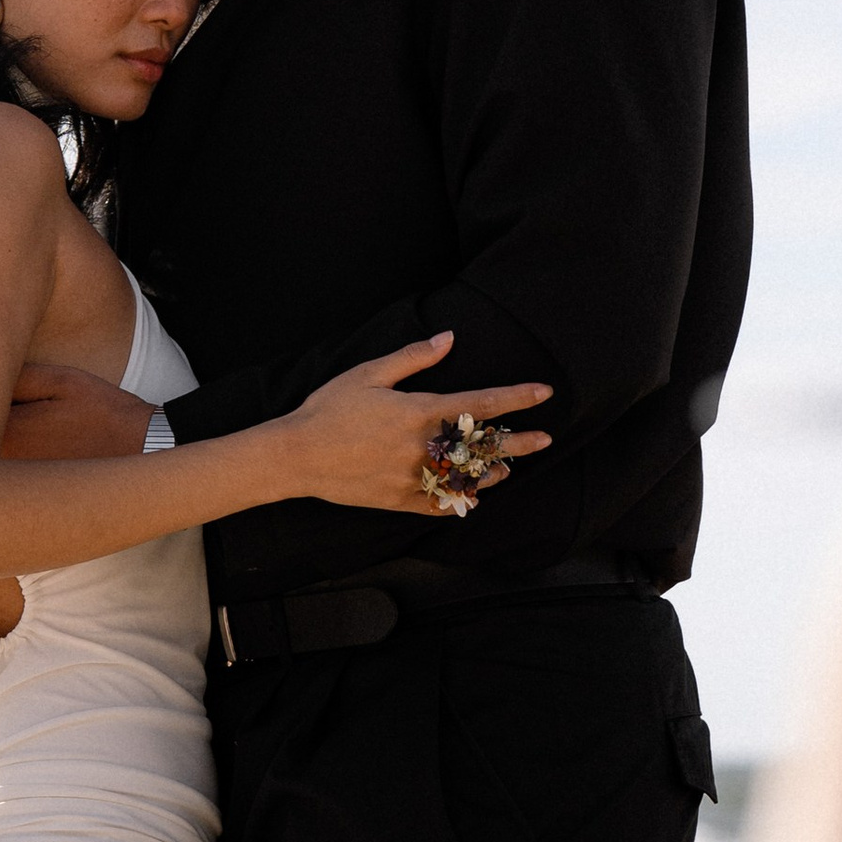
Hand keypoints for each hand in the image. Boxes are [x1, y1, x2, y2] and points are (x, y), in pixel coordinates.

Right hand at [280, 333, 551, 516]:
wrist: (296, 456)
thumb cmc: (329, 409)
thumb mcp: (368, 373)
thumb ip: (413, 357)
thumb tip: (448, 338)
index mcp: (418, 411)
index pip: (480, 404)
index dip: (515, 398)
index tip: (543, 393)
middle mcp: (421, 447)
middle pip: (482, 446)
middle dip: (517, 442)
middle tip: (544, 440)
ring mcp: (412, 477)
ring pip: (466, 478)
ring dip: (491, 472)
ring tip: (507, 468)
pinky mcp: (399, 499)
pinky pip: (440, 503)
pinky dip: (460, 500)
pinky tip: (473, 495)